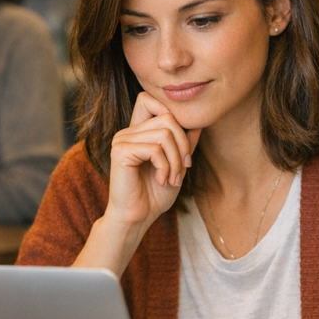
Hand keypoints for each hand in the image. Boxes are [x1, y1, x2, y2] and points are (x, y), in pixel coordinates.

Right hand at [104, 92, 201, 231]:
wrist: (136, 218)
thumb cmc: (155, 195)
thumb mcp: (176, 166)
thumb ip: (184, 144)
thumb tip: (198, 123)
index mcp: (137, 132)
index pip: (149, 99)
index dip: (172, 115)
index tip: (183, 147)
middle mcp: (127, 132)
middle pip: (167, 118)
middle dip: (183, 145)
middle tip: (183, 169)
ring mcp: (122, 140)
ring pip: (164, 134)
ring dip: (175, 160)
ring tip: (172, 179)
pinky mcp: (120, 152)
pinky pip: (154, 148)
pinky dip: (165, 166)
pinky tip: (161, 181)